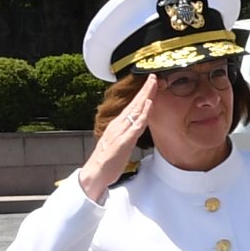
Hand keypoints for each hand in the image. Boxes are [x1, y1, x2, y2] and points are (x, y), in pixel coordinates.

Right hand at [76, 80, 153, 196]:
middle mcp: (118, 125)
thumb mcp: (119, 142)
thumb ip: (127, 133)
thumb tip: (136, 126)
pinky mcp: (123, 141)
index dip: (142, 95)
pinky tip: (148, 106)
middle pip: (134, 104)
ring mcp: (120, 132)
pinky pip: (135, 125)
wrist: (95, 173)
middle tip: (154, 77)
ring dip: (145, 97)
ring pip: (135, 111)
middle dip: (145, 90)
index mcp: (117, 125)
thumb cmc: (107, 160)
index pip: (132, 106)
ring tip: (153, 85)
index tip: (150, 84)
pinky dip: (142, 114)